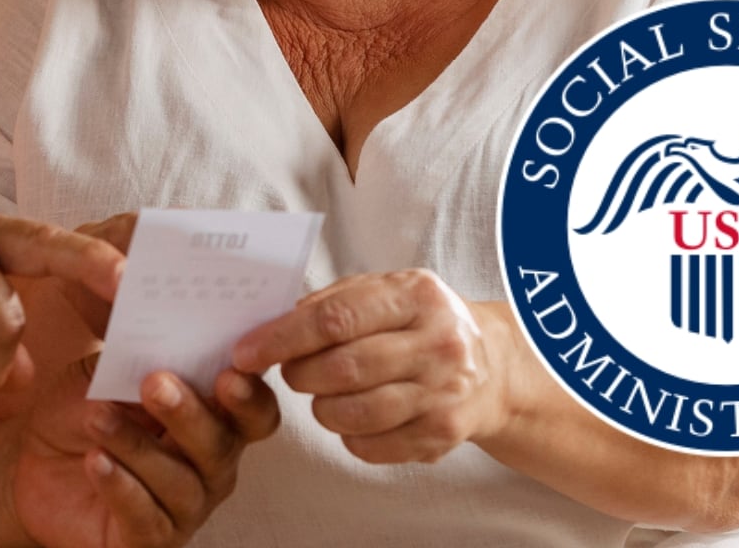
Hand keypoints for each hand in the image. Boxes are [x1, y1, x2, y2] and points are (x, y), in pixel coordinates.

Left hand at [5, 357, 280, 547]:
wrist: (31, 462)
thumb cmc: (82, 411)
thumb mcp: (104, 371)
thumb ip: (136, 351)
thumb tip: (160, 318)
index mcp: (213, 419)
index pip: (253, 411)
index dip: (249, 393)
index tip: (228, 369)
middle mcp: (209, 467)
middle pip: (222, 445)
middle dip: (190, 413)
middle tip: (155, 383)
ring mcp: (181, 508)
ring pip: (180, 482)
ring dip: (138, 446)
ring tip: (98, 418)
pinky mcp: (146, 539)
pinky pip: (145, 517)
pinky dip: (121, 486)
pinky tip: (95, 460)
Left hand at [231, 268, 510, 463]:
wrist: (492, 368)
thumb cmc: (419, 324)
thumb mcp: (386, 292)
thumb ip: (332, 302)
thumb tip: (270, 325)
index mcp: (417, 296)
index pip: (336, 318)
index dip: (282, 338)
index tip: (246, 352)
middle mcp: (438, 343)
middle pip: (343, 369)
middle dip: (299, 375)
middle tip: (290, 373)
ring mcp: (444, 393)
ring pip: (354, 413)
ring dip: (321, 408)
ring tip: (322, 395)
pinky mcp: (442, 435)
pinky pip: (371, 446)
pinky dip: (347, 436)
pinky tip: (352, 417)